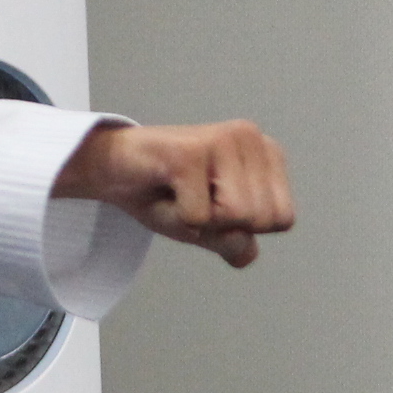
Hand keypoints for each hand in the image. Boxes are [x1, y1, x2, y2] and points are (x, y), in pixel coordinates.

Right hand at [53, 120, 295, 266]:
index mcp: (267, 154)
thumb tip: (246, 254)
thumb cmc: (162, 191)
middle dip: (220, 225)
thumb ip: (234, 240)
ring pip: (235, 218)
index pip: (282, 221)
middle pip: (260, 221)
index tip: (209, 204)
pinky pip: (197, 218)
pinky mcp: (191, 151)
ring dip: (197, 221)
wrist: (110, 168)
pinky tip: (163, 190)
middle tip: (190, 199)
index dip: (241, 228)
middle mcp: (251, 139)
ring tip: (179, 194)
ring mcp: (223, 140)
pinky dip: (175, 218)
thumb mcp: (206, 226)